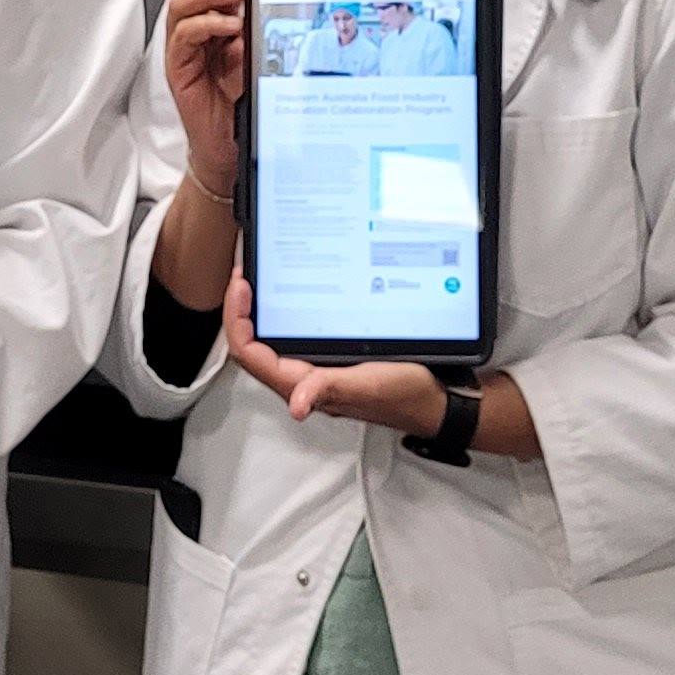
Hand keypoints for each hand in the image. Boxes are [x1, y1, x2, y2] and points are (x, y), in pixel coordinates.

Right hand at [163, 0, 264, 197]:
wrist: (226, 147)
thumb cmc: (239, 104)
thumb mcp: (257, 57)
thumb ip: (257, 28)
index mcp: (217, 26)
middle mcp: (197, 34)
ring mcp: (185, 50)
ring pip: (183, 6)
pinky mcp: (178, 68)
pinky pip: (183, 37)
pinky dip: (205, 24)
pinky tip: (228, 25)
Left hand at [218, 275, 449, 438]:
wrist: (437, 399)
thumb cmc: (405, 396)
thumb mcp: (369, 385)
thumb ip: (331, 388)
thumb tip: (298, 405)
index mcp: (302, 384)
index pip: (250, 354)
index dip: (237, 319)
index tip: (243, 285)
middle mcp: (302, 377)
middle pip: (252, 343)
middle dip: (241, 307)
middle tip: (244, 270)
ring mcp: (314, 367)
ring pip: (272, 338)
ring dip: (260, 307)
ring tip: (259, 275)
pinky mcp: (329, 358)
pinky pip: (296, 334)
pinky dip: (287, 311)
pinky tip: (296, 289)